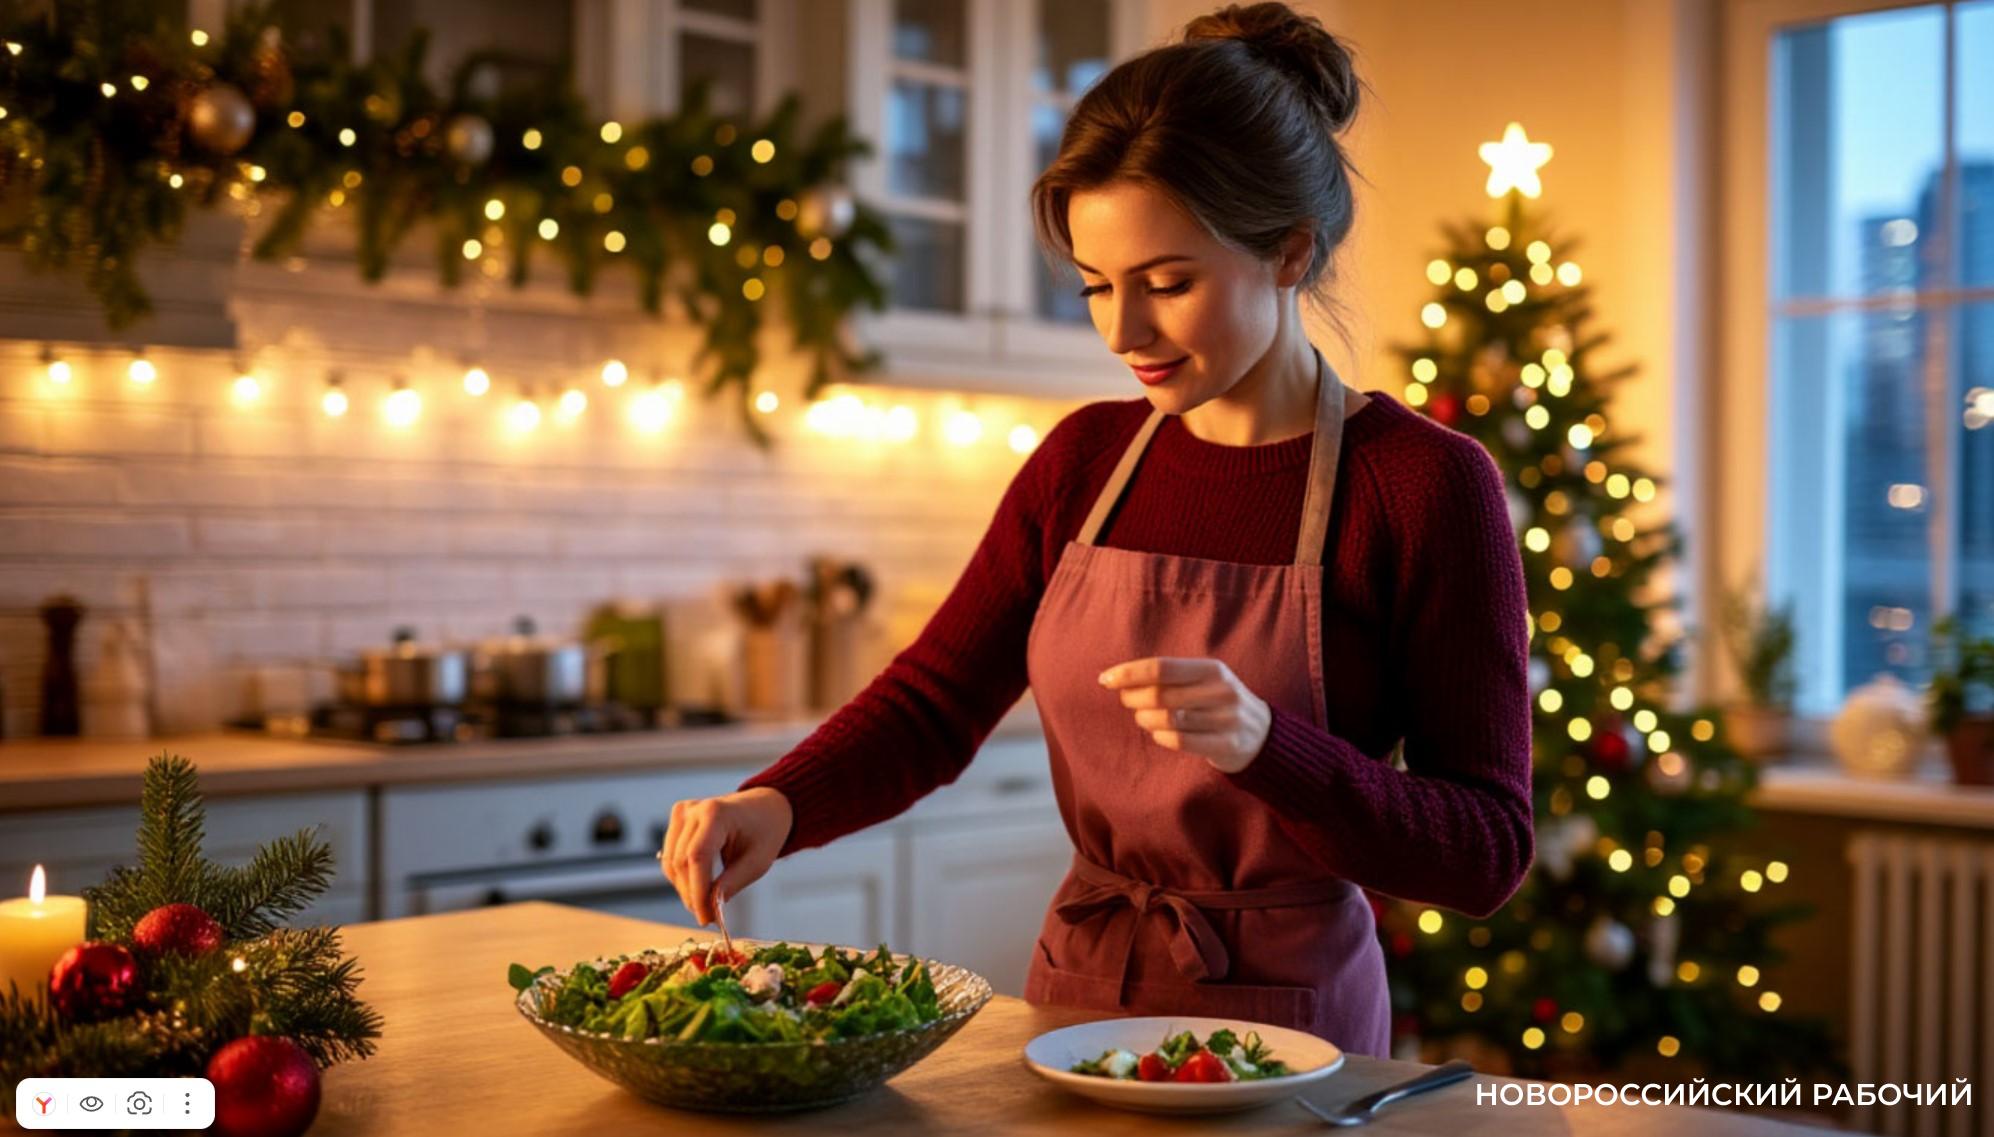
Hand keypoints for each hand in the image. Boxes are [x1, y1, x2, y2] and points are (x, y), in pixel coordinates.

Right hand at [660, 787, 792, 925]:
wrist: (764, 807)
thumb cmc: (764, 832)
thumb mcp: (756, 862)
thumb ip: (731, 884)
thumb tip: (709, 908)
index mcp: (717, 813)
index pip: (697, 857)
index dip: (698, 891)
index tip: (705, 918)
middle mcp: (694, 809)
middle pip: (681, 862)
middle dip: (692, 895)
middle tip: (708, 917)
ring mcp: (683, 812)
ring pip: (671, 862)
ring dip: (685, 889)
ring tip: (705, 905)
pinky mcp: (678, 819)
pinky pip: (671, 856)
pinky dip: (681, 877)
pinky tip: (698, 887)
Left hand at [1099, 657, 1272, 773]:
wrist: (1262, 734)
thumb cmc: (1218, 702)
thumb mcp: (1204, 680)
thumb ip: (1170, 676)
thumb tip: (1118, 678)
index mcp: (1212, 669)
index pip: (1161, 667)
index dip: (1129, 673)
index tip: (1105, 679)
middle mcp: (1220, 691)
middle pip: (1160, 695)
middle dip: (1133, 698)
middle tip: (1126, 701)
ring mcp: (1225, 719)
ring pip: (1167, 719)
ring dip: (1144, 719)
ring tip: (1142, 717)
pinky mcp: (1225, 744)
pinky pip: (1179, 741)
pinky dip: (1160, 736)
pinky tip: (1158, 733)